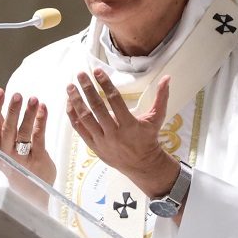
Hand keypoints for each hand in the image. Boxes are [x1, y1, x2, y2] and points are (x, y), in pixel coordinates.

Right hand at [0, 89, 55, 185]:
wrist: (31, 194)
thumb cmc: (16, 163)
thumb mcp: (3, 143)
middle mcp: (7, 154)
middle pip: (7, 129)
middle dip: (11, 111)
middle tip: (16, 94)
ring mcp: (23, 159)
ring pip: (24, 133)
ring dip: (28, 115)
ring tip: (33, 98)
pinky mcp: (39, 160)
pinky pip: (39, 138)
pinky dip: (41, 122)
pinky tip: (43, 108)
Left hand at [65, 69, 178, 198]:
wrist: (142, 165)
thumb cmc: (149, 139)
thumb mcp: (157, 118)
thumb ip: (161, 97)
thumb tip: (168, 77)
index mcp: (129, 125)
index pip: (115, 100)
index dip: (106, 84)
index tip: (97, 71)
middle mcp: (114, 133)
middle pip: (97, 108)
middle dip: (87, 89)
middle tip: (80, 74)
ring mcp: (102, 140)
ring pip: (85, 119)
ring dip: (76, 101)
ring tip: (70, 86)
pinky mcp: (94, 146)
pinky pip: (80, 129)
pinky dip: (73, 116)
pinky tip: (69, 103)